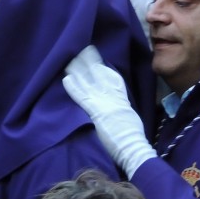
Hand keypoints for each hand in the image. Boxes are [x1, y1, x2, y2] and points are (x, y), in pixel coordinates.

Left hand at [63, 45, 155, 176]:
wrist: (133, 147)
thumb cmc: (133, 138)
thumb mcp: (130, 118)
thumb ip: (122, 110)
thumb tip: (119, 108)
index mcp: (122, 100)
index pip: (114, 80)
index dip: (105, 69)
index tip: (98, 61)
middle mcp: (113, 97)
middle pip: (100, 76)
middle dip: (91, 63)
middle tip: (83, 51)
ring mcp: (104, 103)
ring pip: (89, 82)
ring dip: (79, 71)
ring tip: (70, 61)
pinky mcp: (96, 111)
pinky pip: (82, 97)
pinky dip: (74, 88)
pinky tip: (66, 79)